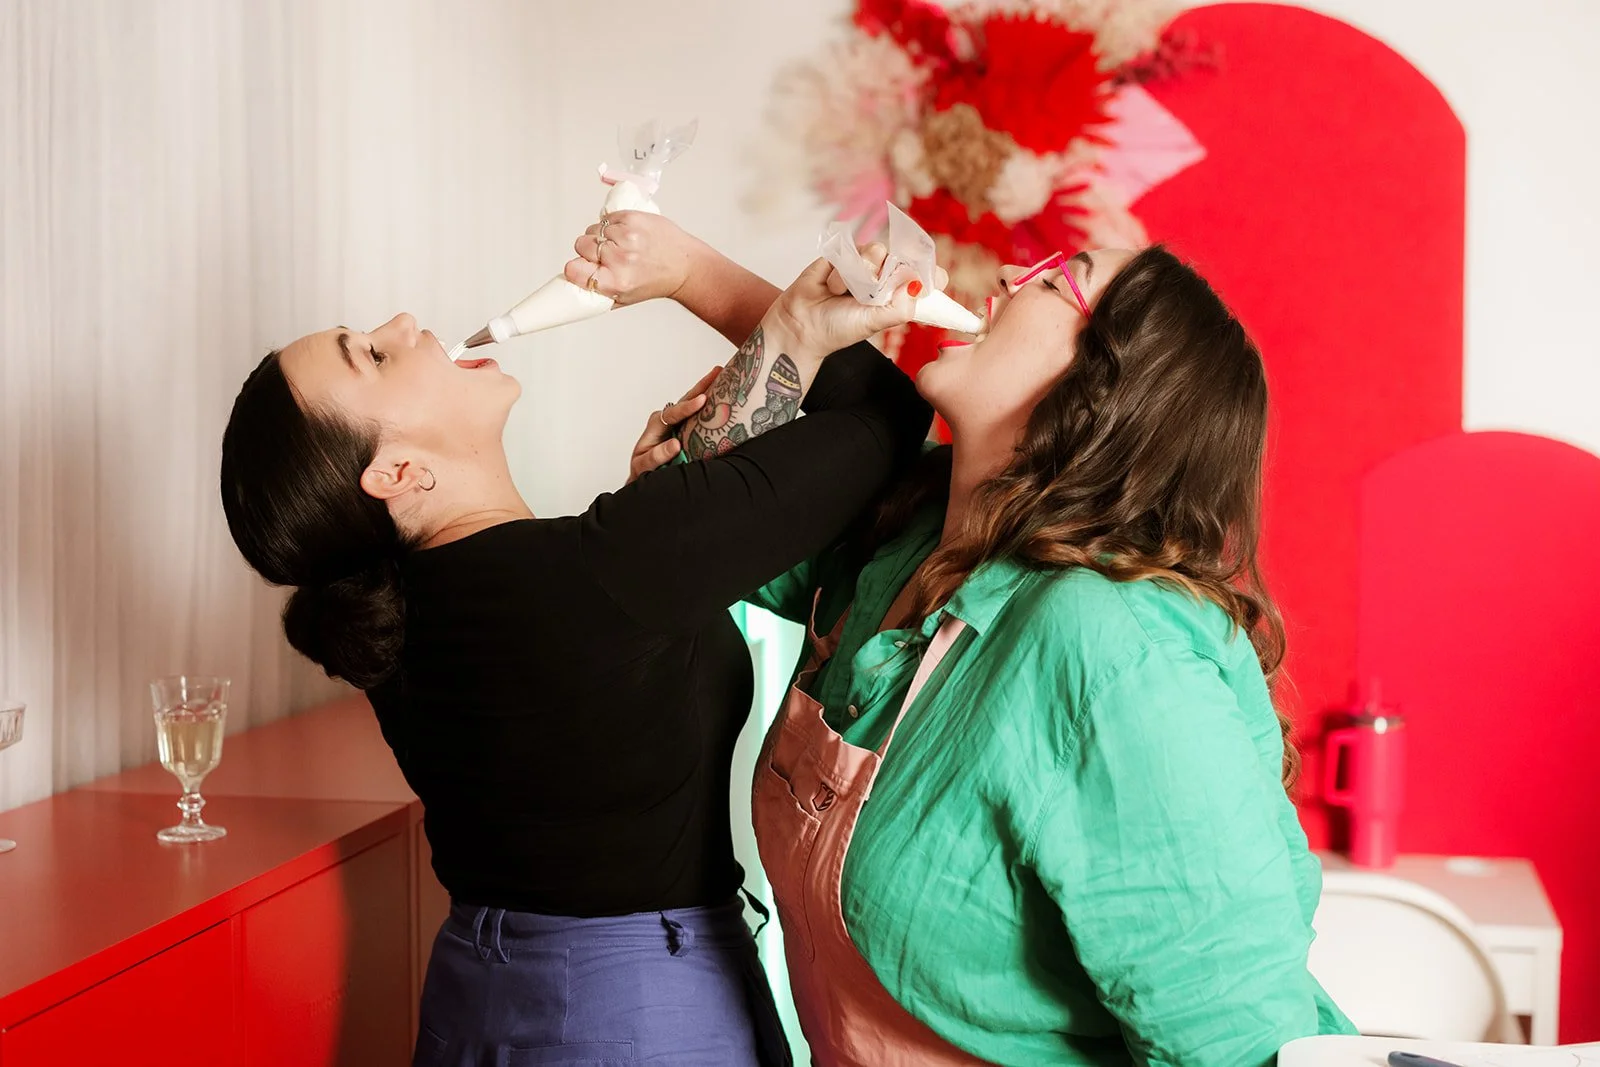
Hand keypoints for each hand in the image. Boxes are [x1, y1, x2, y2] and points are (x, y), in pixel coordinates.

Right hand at [565, 211, 701, 306]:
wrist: (685, 266)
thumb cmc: (654, 282)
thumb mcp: (623, 298)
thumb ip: (596, 291)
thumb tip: (571, 279)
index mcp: (614, 282)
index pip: (573, 269)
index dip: (576, 266)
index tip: (583, 266)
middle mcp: (620, 259)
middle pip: (581, 244)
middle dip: (589, 249)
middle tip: (607, 254)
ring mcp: (628, 236)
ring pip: (594, 229)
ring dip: (602, 235)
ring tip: (621, 244)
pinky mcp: (634, 218)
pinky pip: (607, 218)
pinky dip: (613, 224)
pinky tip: (627, 234)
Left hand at [626, 365, 721, 483]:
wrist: (646, 474)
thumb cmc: (644, 470)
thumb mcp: (645, 465)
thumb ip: (657, 455)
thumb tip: (675, 444)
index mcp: (656, 425)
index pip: (673, 413)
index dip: (688, 407)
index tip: (702, 400)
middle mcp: (668, 419)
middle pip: (686, 399)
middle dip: (703, 385)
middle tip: (718, 371)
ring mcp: (679, 422)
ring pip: (694, 402)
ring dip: (709, 389)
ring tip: (724, 376)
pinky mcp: (688, 427)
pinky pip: (701, 414)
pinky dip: (712, 404)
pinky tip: (724, 396)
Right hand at [767, 243, 947, 358]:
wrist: (802, 324)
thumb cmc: (839, 328)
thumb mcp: (876, 322)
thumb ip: (901, 306)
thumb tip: (918, 284)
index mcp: (900, 295)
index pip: (930, 276)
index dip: (930, 273)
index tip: (919, 281)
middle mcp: (886, 277)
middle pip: (904, 257)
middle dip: (888, 275)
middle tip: (871, 294)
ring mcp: (866, 264)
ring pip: (878, 251)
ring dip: (861, 275)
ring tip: (846, 293)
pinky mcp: (845, 254)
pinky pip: (853, 251)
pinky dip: (842, 272)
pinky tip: (831, 286)